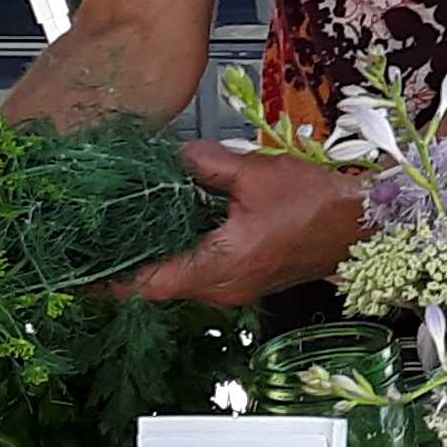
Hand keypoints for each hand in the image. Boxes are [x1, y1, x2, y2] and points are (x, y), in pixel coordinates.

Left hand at [118, 142, 363, 305]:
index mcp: (220, 267)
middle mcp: (224, 288)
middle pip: (163, 285)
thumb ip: (208, 165)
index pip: (151, 284)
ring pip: (184, 280)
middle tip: (100, 239)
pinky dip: (185, 255)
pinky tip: (177, 226)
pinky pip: (205, 274)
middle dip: (132, 265)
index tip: (82, 273)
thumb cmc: (317, 204)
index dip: (113, 281)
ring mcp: (238, 288)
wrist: (364, 224)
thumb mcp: (256, 173)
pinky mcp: (250, 279)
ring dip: (160, 259)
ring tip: (131, 229)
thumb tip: (177, 158)